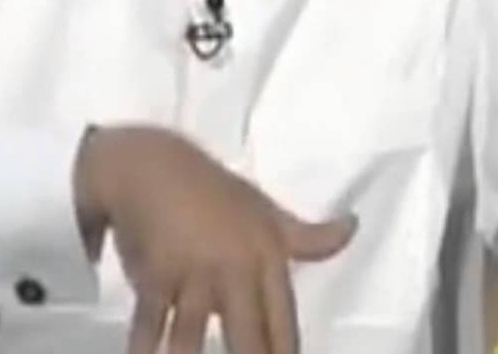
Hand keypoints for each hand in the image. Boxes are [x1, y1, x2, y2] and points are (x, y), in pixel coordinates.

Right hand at [72, 125, 356, 353]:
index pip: (284, 321)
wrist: (149, 163)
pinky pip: (149, 322)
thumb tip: (354, 226)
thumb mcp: (266, 211)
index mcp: (267, 255)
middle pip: (248, 337)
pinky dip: (143, 346)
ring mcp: (194, 271)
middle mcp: (235, 267)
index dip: (287, 352)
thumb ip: (308, 237)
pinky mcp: (155, 272)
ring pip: (193, 336)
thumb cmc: (213, 191)